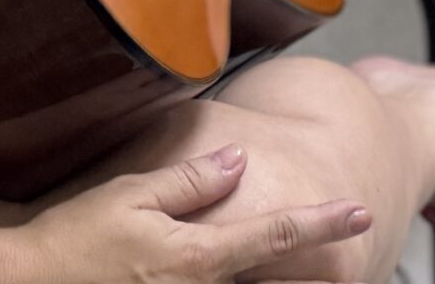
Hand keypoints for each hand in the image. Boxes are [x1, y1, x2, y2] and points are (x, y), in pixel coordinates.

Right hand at [18, 146, 371, 283]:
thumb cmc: (73, 243)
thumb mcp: (130, 198)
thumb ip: (188, 183)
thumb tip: (238, 162)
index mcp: (198, 258)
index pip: (275, 237)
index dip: (322, 223)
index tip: (361, 211)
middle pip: (270, 276)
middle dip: (305, 257)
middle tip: (338, 227)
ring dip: (268, 268)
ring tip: (292, 250)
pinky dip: (231, 273)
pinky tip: (230, 260)